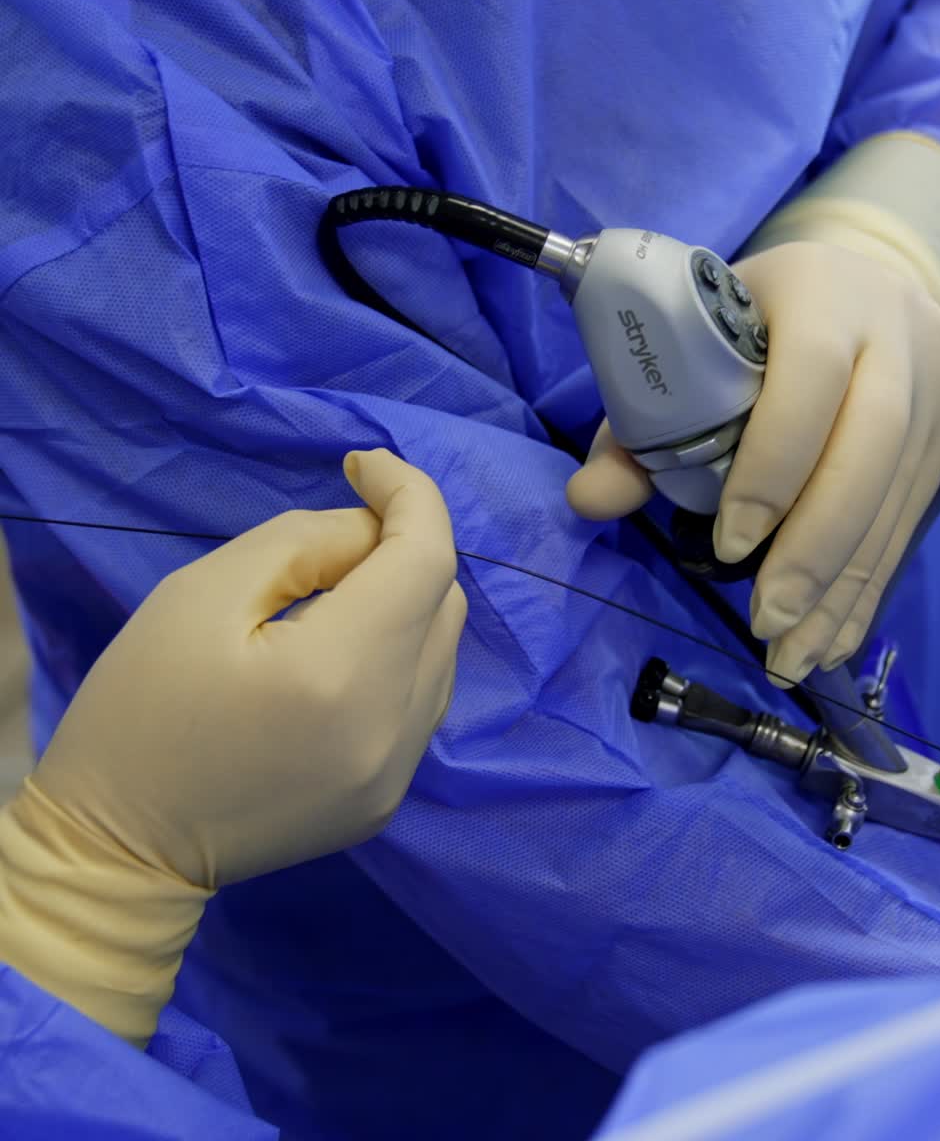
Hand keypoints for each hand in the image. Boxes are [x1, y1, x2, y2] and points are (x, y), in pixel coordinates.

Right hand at [0, 449, 465, 1043]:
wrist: (117, 852)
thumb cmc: (141, 712)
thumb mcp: (203, 594)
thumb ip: (307, 543)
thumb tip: (375, 530)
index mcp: (341, 674)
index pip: (426, 557)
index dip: (409, 494)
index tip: (361, 465)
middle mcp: (393, 728)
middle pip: (444, 600)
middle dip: (400, 549)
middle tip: (329, 545)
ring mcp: (399, 772)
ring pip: (444, 648)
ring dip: (404, 603)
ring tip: (326, 602)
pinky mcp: (391, 798)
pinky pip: (424, 698)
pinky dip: (399, 656)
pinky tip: (338, 658)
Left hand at [568, 241, 939, 686]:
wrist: (866, 279)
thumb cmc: (754, 316)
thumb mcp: (693, 343)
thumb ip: (641, 420)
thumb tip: (589, 499)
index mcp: (822, 293)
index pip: (810, 379)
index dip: (772, 466)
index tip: (728, 545)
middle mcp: (896, 333)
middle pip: (870, 449)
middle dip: (816, 548)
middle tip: (766, 621)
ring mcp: (936, 386)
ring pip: (897, 497)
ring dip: (844, 588)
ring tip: (791, 656)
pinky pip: (910, 522)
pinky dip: (867, 587)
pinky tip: (831, 638)